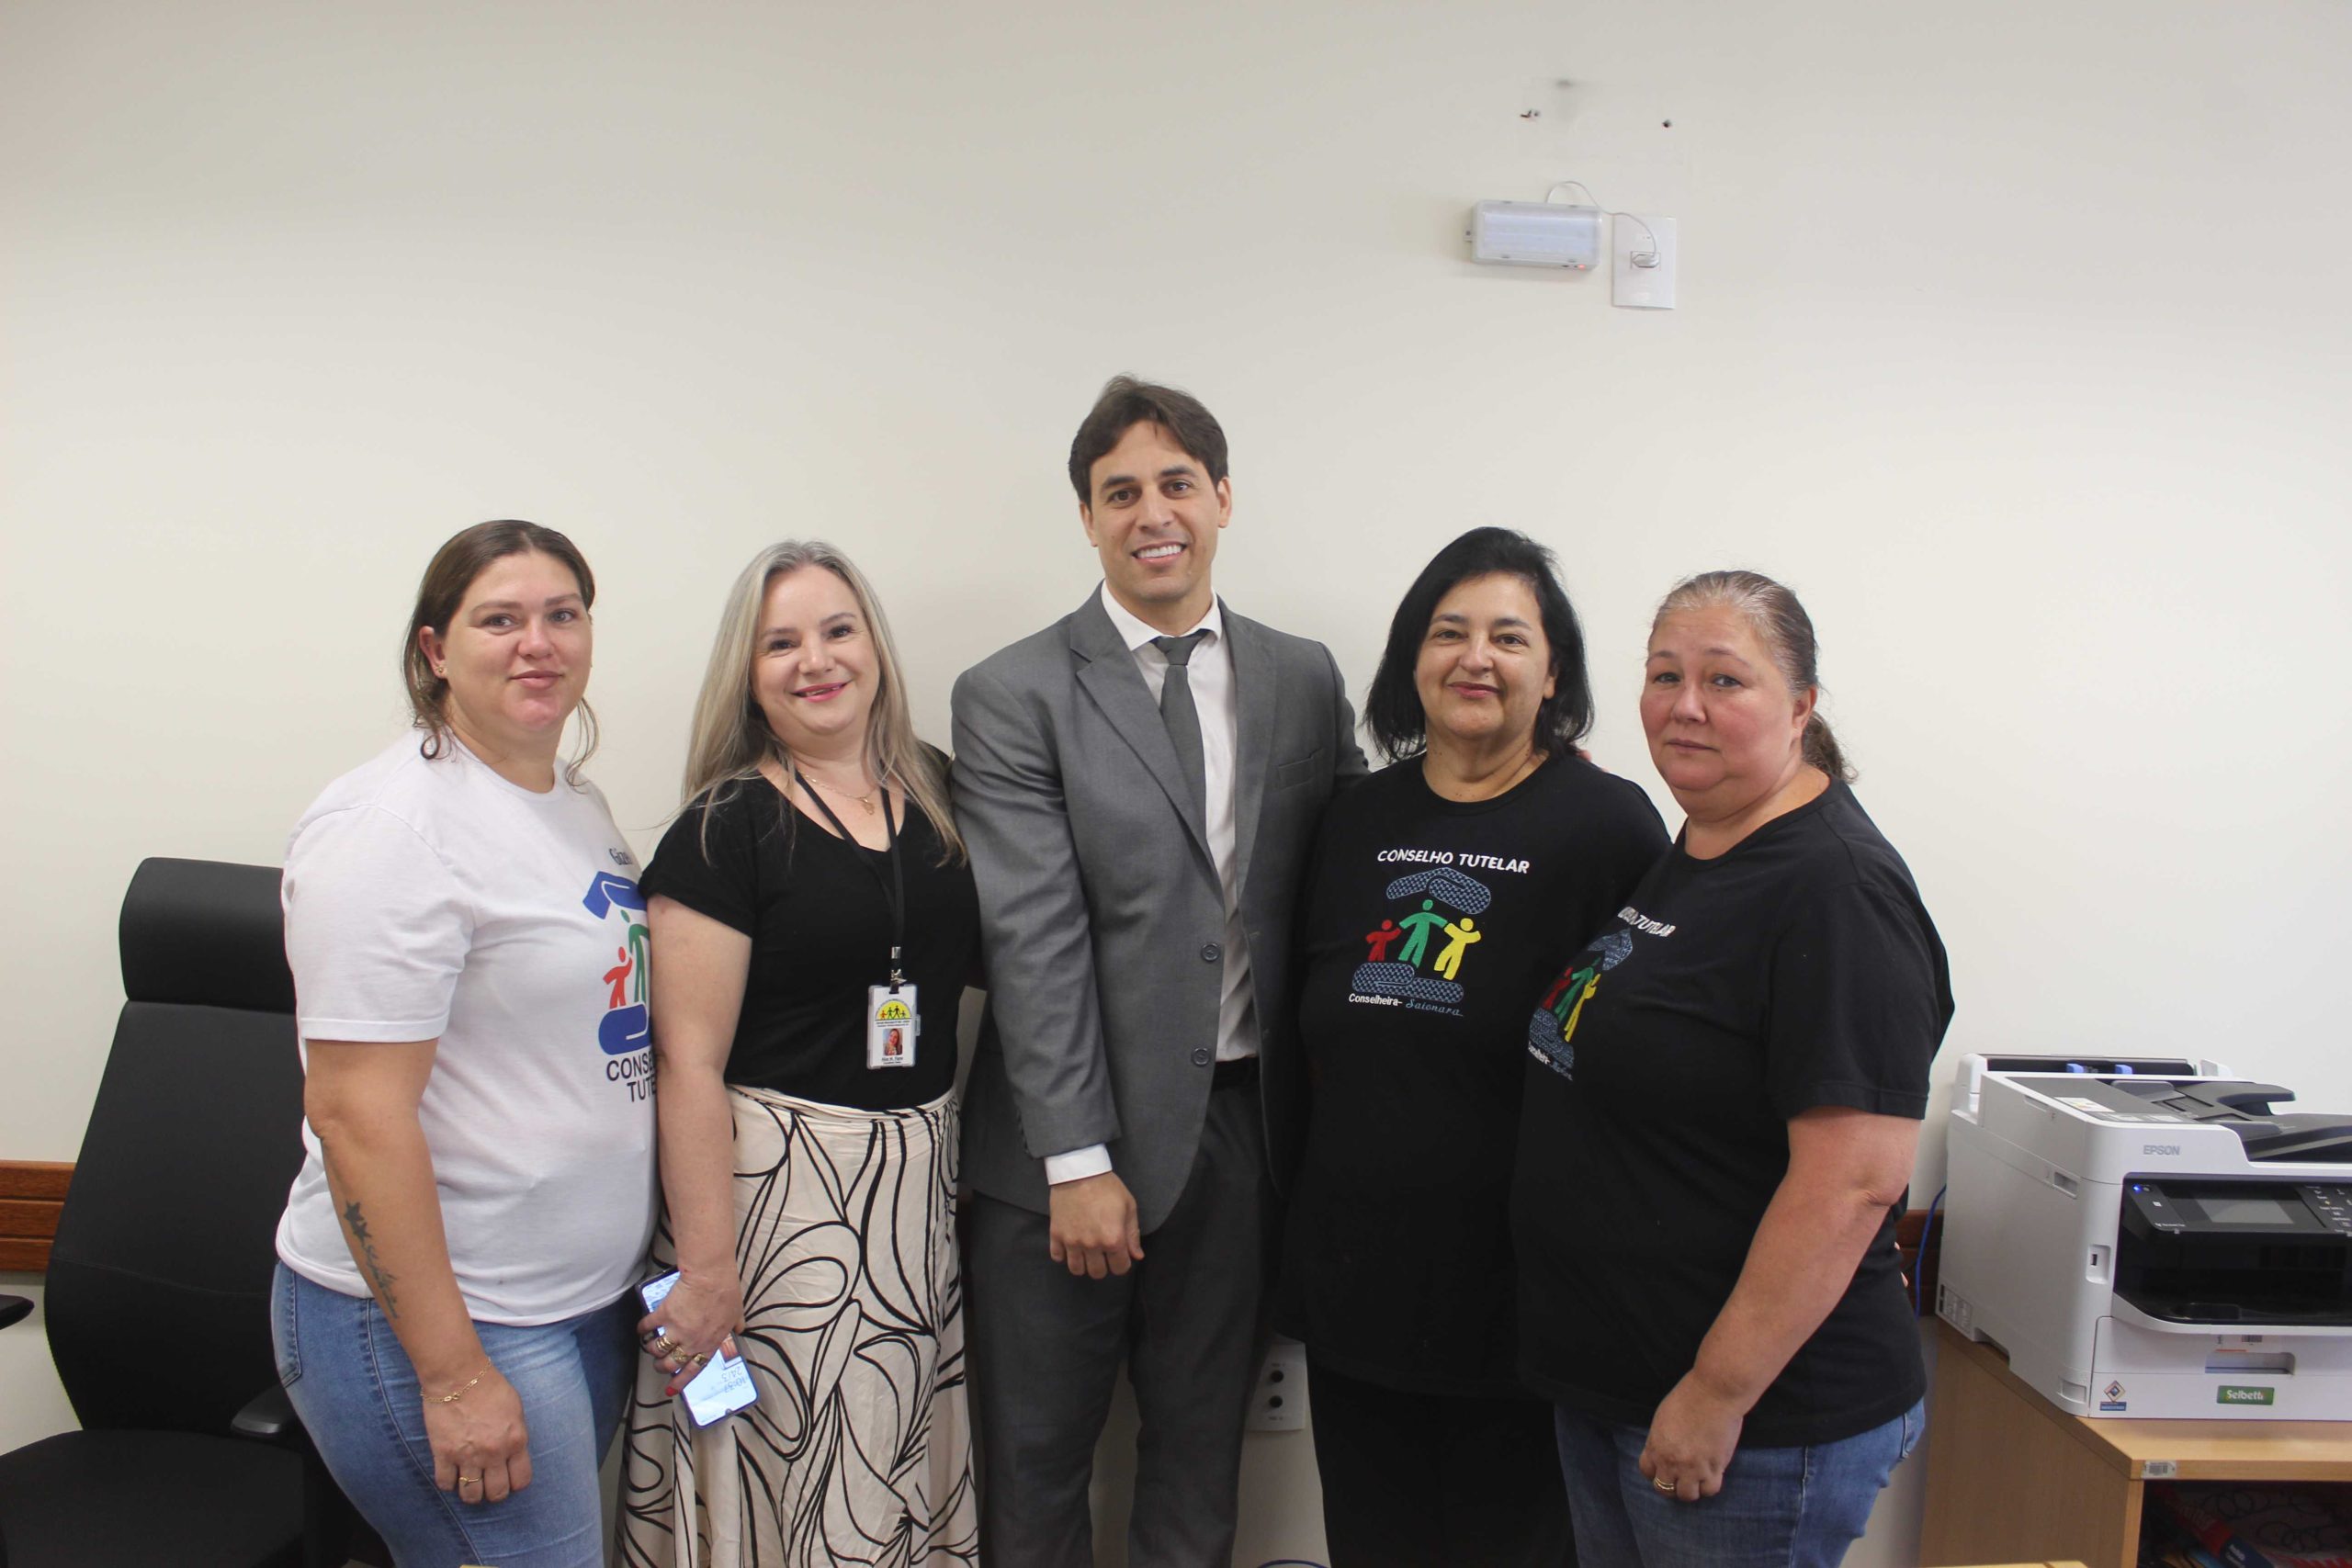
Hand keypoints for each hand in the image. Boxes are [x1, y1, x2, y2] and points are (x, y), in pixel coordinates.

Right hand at [425, 1364, 531, 1504]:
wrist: (458, 1376)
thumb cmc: (490, 1387)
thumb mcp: (516, 1409)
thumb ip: (516, 1434)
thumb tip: (514, 1453)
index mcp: (515, 1441)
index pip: (521, 1480)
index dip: (515, 1484)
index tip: (509, 1480)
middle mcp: (493, 1453)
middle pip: (497, 1493)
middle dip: (494, 1493)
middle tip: (488, 1485)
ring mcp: (467, 1456)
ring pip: (471, 1495)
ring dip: (471, 1494)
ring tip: (469, 1485)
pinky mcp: (443, 1454)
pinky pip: (445, 1484)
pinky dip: (448, 1484)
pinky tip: (451, 1475)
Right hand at [637, 1267, 744, 1392]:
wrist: (710, 1276)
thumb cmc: (726, 1292)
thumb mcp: (737, 1313)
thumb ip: (736, 1325)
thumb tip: (740, 1329)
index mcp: (709, 1344)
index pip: (693, 1370)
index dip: (681, 1381)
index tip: (671, 1389)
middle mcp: (691, 1342)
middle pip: (670, 1364)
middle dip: (661, 1367)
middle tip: (659, 1364)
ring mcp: (676, 1330)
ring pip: (657, 1350)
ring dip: (652, 1350)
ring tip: (651, 1345)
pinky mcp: (663, 1315)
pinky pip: (647, 1327)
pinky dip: (642, 1329)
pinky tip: (641, 1329)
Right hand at [1048, 1171, 1143, 1278]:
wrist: (1079, 1171)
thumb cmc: (1107, 1187)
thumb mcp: (1128, 1206)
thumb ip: (1133, 1234)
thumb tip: (1137, 1256)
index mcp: (1113, 1239)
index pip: (1120, 1268)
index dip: (1122, 1263)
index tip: (1119, 1254)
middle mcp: (1092, 1245)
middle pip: (1097, 1273)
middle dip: (1103, 1266)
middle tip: (1103, 1253)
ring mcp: (1072, 1241)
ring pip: (1076, 1269)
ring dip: (1083, 1264)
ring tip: (1086, 1252)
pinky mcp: (1056, 1235)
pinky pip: (1057, 1257)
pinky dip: (1063, 1255)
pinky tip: (1070, 1246)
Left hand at [1639, 1371, 1744, 1500]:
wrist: (1714, 1393)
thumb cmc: (1690, 1397)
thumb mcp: (1664, 1417)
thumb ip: (1662, 1438)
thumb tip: (1665, 1449)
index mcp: (1655, 1445)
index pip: (1647, 1472)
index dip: (1656, 1473)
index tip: (1664, 1471)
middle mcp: (1670, 1461)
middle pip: (1664, 1488)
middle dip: (1672, 1485)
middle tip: (1681, 1479)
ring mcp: (1692, 1467)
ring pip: (1687, 1495)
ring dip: (1692, 1489)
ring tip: (1698, 1478)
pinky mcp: (1713, 1468)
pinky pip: (1710, 1490)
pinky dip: (1710, 1485)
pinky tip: (1712, 1474)